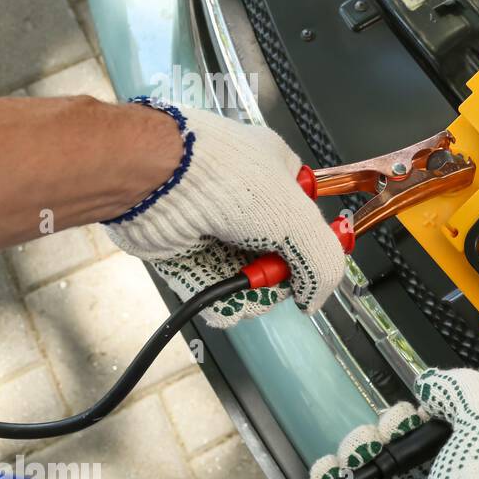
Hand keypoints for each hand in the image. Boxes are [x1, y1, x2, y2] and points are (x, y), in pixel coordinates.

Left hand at [103, 97, 346, 327]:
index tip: (310, 268)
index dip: (310, 248)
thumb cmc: (222, 175)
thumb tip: (314, 296)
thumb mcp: (298, 221)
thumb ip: (321, 263)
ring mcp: (211, 223)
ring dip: (248, 293)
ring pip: (241, 272)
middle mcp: (243, 198)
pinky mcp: (181, 248)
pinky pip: (206, 283)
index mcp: (276, 174)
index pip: (306, 219)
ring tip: (245, 295)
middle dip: (276, 276)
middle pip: (274, 253)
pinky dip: (217, 300)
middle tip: (274, 279)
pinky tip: (224, 305)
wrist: (157, 179)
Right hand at [310, 368, 478, 478]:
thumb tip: (436, 382)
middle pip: (411, 454)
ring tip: (359, 443)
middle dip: (392, 429)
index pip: (456, 435)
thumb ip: (465, 391)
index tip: (421, 405)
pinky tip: (330, 465)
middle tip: (390, 426)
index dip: (433, 415)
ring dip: (360, 451)